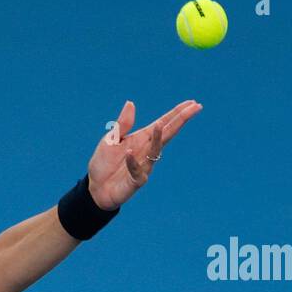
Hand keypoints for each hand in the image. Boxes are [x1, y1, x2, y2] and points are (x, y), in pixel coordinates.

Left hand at [86, 99, 201, 210]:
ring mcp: (144, 166)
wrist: (95, 188)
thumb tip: (131, 103)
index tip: (192, 103)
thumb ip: (123, 124)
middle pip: (167, 133)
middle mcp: (147, 151)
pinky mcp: (136, 181)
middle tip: (195, 107)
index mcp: (142, 139)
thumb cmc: (104, 163)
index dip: (177, 113)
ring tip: (159, 125)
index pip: (164, 123)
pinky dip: (132, 163)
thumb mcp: (111, 140)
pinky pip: (137, 171)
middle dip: (180, 120)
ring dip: (157, 139)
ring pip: (155, 151)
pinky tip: (128, 153)